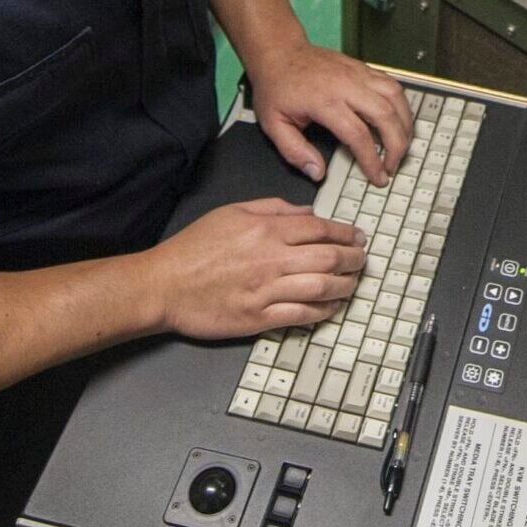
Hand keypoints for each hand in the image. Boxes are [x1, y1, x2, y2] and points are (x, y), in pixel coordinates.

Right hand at [140, 198, 364, 339]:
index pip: (320, 228)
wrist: (163, 286)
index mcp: (265, 231)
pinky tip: (332, 306)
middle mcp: (271, 260)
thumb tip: (307, 212)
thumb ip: (272, 208)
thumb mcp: (231, 213)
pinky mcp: (259, 318)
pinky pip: (303, 316)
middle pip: (330, 257)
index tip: (358, 237)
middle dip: (355, 259)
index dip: (346, 233)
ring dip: (346, 285)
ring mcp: (266, 291)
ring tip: (353, 283)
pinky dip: (324, 311)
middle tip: (363, 260)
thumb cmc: (192, 249)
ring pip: (322, 287)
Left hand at [248, 38, 413, 183]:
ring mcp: (358, 73)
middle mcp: (346, 85)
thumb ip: (295, 152)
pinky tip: (399, 120)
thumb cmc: (277, 86)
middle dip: (397, 144)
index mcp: (324, 101)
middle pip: (385, 115)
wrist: (279, 51)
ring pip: (395, 97)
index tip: (377, 176)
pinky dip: (401, 104)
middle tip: (394, 164)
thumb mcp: (274, 124)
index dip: (372, 160)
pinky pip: (393, 84)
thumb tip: (317, 172)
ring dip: (405, 123)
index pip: (358, 135)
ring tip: (403, 144)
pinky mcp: (364, 68)